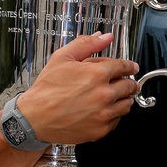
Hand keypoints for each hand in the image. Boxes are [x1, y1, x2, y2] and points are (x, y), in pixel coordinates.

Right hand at [17, 32, 139, 144]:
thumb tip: (105, 36)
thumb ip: (87, 44)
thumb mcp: (63, 57)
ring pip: (127, 104)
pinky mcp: (100, 130)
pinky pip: (117, 120)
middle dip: (130, 82)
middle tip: (126, 82)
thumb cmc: (46, 89)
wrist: (34, 118)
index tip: (132, 67)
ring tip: (114, 96)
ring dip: (124, 99)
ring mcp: (103, 114)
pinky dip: (114, 114)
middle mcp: (104, 95)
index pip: (125, 67)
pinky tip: (103, 109)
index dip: (130, 66)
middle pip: (130, 86)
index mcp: (97, 74)